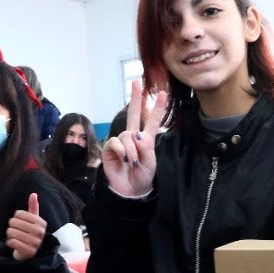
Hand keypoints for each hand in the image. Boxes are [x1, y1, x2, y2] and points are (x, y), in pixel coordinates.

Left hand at [7, 193, 47, 260]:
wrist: (31, 252)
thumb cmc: (30, 233)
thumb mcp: (34, 220)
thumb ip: (33, 207)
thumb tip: (33, 194)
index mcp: (41, 223)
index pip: (18, 213)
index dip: (15, 217)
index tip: (20, 222)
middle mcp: (40, 232)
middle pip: (13, 222)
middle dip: (11, 226)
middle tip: (16, 230)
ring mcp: (35, 242)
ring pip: (11, 232)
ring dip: (10, 235)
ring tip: (15, 237)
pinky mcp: (28, 251)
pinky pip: (11, 242)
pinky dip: (10, 242)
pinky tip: (14, 243)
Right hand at [102, 80, 167, 197]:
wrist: (130, 190)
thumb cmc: (142, 176)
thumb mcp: (150, 162)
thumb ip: (146, 148)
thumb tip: (136, 135)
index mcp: (146, 140)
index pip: (152, 121)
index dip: (157, 108)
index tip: (163, 93)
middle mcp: (133, 137)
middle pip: (133, 114)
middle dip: (135, 98)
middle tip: (135, 83)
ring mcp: (121, 142)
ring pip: (127, 135)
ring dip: (131, 150)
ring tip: (132, 162)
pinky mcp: (111, 148)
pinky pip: (116, 142)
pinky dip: (121, 150)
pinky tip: (123, 159)